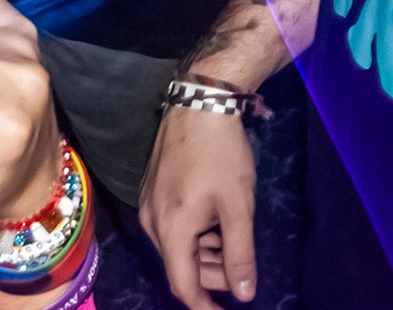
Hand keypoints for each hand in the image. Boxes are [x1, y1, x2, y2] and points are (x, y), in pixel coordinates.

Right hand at [138, 104, 258, 308]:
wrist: (199, 104)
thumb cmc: (221, 155)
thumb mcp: (238, 207)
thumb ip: (239, 255)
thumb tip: (243, 294)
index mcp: (171, 230)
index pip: (183, 286)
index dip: (205, 307)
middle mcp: (152, 221)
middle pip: (180, 266)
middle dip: (211, 276)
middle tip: (242, 269)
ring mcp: (150, 203)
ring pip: (177, 245)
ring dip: (205, 253)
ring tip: (234, 238)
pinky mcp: (153, 189)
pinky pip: (173, 226)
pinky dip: (196, 234)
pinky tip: (217, 220)